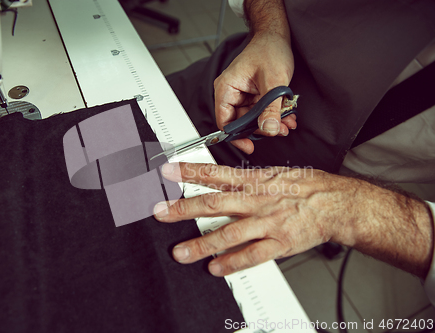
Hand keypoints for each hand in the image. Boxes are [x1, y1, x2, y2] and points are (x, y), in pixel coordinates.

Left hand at [153, 163, 433, 277]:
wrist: (336, 204)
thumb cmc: (307, 186)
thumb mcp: (275, 173)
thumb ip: (247, 179)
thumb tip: (222, 180)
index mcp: (255, 181)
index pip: (216, 174)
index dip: (190, 172)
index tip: (168, 171)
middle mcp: (257, 200)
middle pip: (214, 204)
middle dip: (184, 209)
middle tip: (161, 213)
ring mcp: (267, 223)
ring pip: (229, 234)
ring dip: (202, 244)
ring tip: (181, 252)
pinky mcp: (279, 243)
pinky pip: (252, 255)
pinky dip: (232, 262)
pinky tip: (215, 268)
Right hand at [214, 31, 295, 153]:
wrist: (277, 35)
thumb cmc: (269, 49)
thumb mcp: (273, 81)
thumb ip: (270, 108)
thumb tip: (268, 129)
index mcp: (227, 88)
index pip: (225, 121)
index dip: (236, 136)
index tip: (250, 146)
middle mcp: (232, 93)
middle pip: (241, 122)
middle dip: (261, 128)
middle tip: (277, 130)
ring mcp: (243, 95)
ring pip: (254, 119)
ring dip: (271, 123)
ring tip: (286, 123)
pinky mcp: (254, 95)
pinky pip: (262, 111)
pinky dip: (274, 115)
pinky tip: (287, 116)